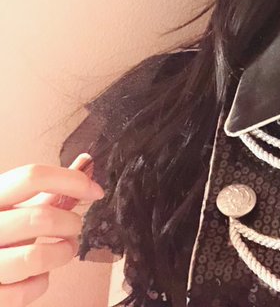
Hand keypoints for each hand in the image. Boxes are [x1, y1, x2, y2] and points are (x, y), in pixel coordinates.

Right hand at [0, 154, 104, 305]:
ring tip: (65, 248)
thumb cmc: (0, 231)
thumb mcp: (16, 205)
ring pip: (35, 256)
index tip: (95, 190)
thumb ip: (49, 188)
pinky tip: (38, 273)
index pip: (32, 177)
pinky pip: (24, 291)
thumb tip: (87, 164)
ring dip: (63, 252)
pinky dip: (41, 282)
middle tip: (74, 227)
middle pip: (40, 218)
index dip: (72, 180)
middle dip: (70, 223)